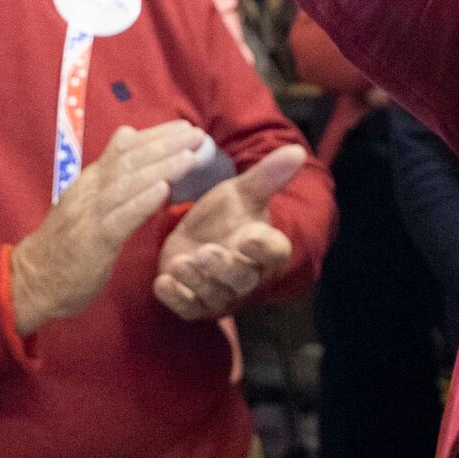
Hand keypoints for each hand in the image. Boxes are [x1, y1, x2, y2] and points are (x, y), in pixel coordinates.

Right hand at [10, 122, 200, 333]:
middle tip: (196, 134)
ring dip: (160, 167)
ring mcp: (88, 215)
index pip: (123, 148)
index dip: (155, 136)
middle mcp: (88, 191)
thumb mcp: (87, 205)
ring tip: (189, 156)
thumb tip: (135, 146)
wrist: (32, 281)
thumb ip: (111, 179)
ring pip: (126, 184)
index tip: (185, 126)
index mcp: (90, 182)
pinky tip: (163, 190)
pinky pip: (119, 218)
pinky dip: (141, 202)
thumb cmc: (67, 246)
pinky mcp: (92, 241)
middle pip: (128, 160)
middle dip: (164, 144)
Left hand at [153, 143, 307, 322]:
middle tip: (206, 252)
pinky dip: (175, 298)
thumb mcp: (242, 192)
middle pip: (241, 278)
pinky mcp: (194, 304)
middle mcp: (246, 277)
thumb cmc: (226, 216)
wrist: (196, 237)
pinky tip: (162, 283)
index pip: (272, 253)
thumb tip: (297, 149)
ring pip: (213, 295)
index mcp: (265, 250)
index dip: (261, 249)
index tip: (248, 237)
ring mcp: (220, 294)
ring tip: (180, 262)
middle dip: (223, 267)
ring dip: (196, 280)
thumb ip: (268, 175)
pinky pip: (187, 308)